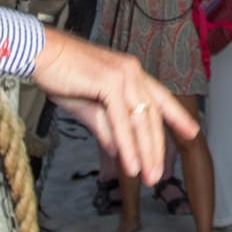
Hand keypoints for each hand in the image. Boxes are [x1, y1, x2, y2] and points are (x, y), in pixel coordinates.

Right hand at [31, 28, 198, 183]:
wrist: (39, 55)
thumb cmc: (60, 74)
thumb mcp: (88, 106)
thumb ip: (106, 127)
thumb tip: (119, 150)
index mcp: (130, 73)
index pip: (160, 97)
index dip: (177, 116)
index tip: (192, 133)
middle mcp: (132, 71)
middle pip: (152, 115)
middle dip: (156, 148)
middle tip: (157, 175)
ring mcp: (123, 74)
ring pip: (141, 120)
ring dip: (145, 152)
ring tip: (147, 176)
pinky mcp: (110, 80)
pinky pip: (123, 120)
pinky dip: (128, 145)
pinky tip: (131, 164)